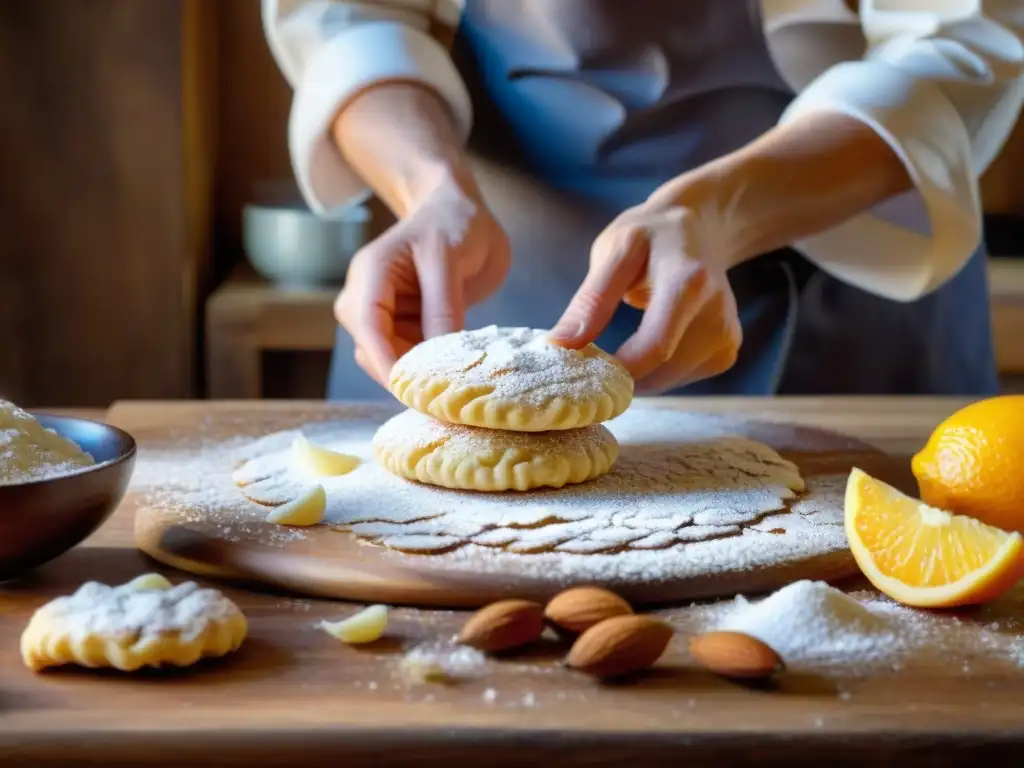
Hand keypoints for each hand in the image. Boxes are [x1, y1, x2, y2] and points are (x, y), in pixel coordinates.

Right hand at [334, 170, 510, 385]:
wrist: (458, 211)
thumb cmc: (452, 222)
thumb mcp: (449, 258)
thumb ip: (442, 305)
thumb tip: (438, 359)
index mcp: (371, 274)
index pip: (369, 326)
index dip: (386, 363)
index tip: (412, 391)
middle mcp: (368, 298)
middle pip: (373, 350)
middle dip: (403, 375)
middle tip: (444, 400)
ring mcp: (386, 315)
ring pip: (391, 359)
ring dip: (418, 375)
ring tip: (455, 388)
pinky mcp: (405, 327)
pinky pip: (410, 356)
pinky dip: (429, 368)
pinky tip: (455, 374)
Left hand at [549, 178, 742, 393]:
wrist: (702, 227)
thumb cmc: (652, 235)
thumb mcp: (616, 251)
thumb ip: (591, 300)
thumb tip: (560, 346)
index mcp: (688, 283)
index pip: (654, 346)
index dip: (616, 371)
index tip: (582, 372)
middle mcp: (718, 314)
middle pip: (661, 371)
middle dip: (620, 377)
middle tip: (591, 362)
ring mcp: (727, 336)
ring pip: (669, 382)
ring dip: (637, 377)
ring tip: (619, 349)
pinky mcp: (728, 351)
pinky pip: (682, 380)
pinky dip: (657, 373)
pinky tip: (649, 346)